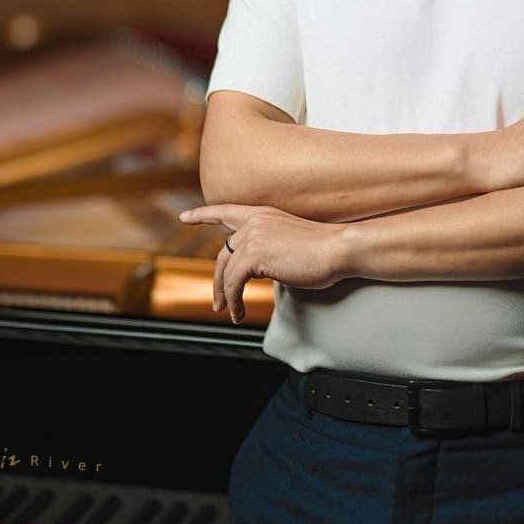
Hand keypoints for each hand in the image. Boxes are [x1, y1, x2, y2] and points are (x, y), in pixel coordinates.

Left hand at [177, 204, 343, 323]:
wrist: (338, 249)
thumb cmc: (324, 250)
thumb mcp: (290, 242)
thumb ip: (269, 247)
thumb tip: (260, 267)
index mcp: (264, 214)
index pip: (226, 210)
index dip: (203, 214)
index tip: (184, 217)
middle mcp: (255, 221)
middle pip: (223, 252)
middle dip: (216, 279)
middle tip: (217, 301)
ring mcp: (253, 236)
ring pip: (226, 271)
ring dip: (226, 296)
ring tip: (231, 312)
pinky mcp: (254, 255)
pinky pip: (233, 283)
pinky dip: (234, 301)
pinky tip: (239, 312)